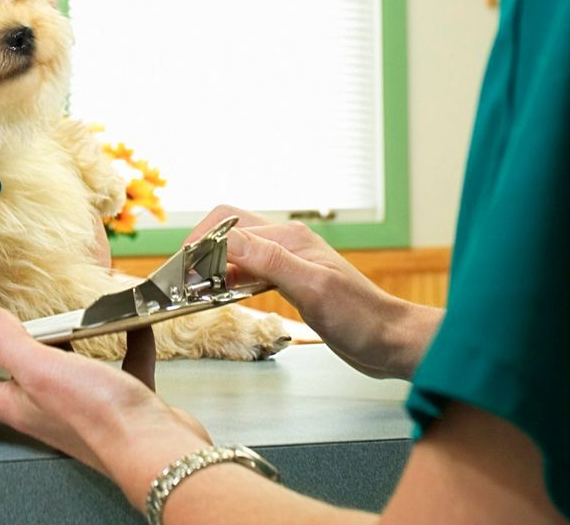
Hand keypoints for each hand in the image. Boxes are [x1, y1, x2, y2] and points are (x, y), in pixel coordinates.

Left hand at [0, 310, 212, 509]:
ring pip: (67, 370)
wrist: (159, 449)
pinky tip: (132, 323)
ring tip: (66, 314)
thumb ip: (9, 343)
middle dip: (1, 352)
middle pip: (13, 380)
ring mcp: (85, 407)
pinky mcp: (122, 402)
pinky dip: (125, 343)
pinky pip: (120, 365)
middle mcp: (46, 409)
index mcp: (18, 404)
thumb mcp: (40, 369)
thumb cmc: (99, 417)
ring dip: (66, 342)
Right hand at [190, 205, 437, 379]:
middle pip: (229, 229)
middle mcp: (286, 243)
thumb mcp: (312, 289)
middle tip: (181, 279)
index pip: (229, 227)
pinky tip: (222, 296)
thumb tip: (225, 240)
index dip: (199, 246)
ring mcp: (288, 261)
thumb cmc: (360, 318)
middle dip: (200, 247)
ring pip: (237, 250)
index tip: (179, 273)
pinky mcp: (290, 282)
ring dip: (213, 265)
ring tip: (194, 290)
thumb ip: (270, 261)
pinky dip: (229, 279)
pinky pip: (249, 270)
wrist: (390, 341)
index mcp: (290, 237)